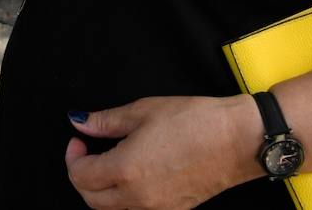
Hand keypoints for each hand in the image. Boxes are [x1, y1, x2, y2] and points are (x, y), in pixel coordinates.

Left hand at [64, 95, 261, 208]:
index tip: (79, 140)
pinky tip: (135, 173)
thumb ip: (106, 121)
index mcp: (126, 170)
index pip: (80, 176)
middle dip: (83, 176)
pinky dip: (126, 197)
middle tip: (88, 151)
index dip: (73, 156)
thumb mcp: (144, 111)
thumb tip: (80, 122)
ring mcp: (157, 209)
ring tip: (111, 161)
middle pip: (92, 200)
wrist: (238, 140)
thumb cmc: (195, 120)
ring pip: (113, 209)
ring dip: (103, 190)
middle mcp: (138, 198)